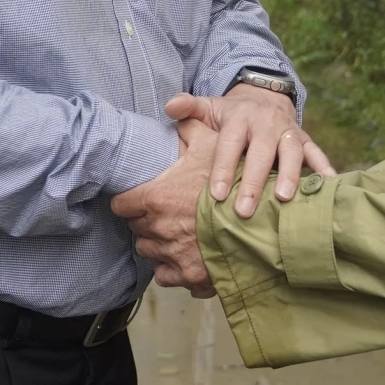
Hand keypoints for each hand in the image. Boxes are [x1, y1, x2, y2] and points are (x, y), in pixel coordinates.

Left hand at [112, 120, 217, 297]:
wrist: (262, 217)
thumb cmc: (234, 177)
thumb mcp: (212, 142)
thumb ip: (189, 124)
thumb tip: (175, 108)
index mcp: (155, 198)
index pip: (121, 205)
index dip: (129, 200)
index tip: (137, 198)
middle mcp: (159, 229)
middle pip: (136, 229)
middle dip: (146, 221)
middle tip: (163, 212)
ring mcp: (173, 254)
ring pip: (149, 252)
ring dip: (157, 243)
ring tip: (174, 233)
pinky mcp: (189, 275)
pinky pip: (166, 276)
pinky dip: (171, 269)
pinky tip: (183, 256)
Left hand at [165, 84, 335, 217]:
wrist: (264, 100)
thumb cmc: (230, 115)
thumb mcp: (208, 107)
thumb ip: (188, 107)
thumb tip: (170, 106)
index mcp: (240, 118)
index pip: (230, 144)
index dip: (223, 169)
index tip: (216, 195)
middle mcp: (267, 124)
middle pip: (262, 152)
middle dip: (254, 182)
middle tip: (244, 210)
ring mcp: (288, 131)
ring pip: (292, 152)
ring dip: (290, 175)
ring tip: (284, 199)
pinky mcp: (305, 139)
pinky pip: (317, 153)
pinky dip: (324, 168)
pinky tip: (327, 186)